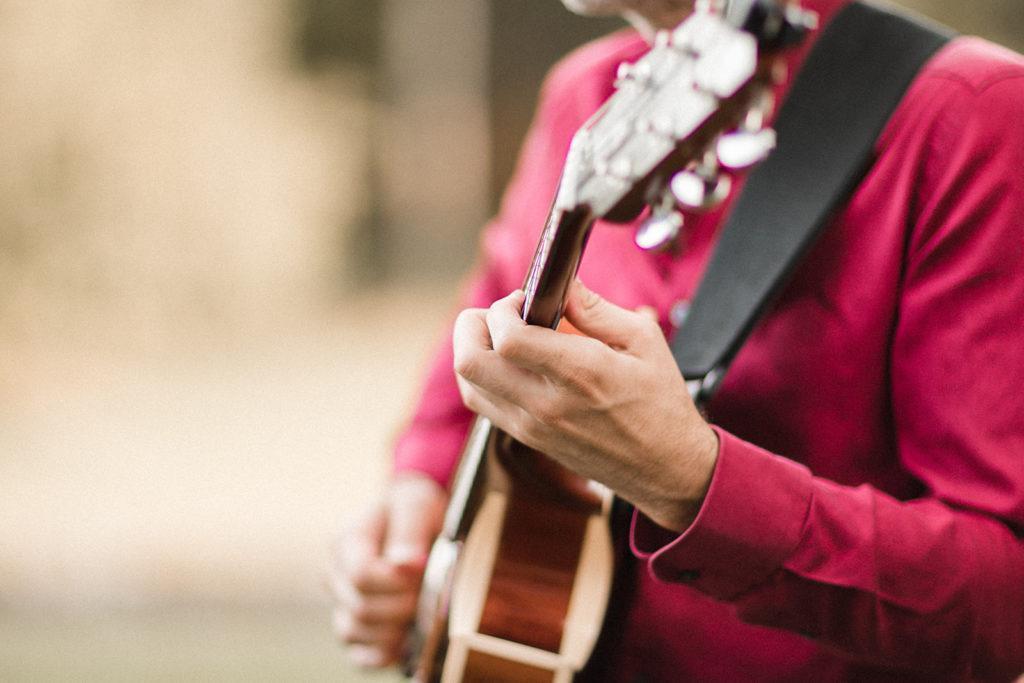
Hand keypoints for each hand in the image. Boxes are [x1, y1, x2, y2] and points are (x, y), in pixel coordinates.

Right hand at [327, 473, 446, 667]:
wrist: (413, 518)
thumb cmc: (414, 509)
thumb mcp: (417, 506)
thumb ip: (409, 532)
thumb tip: (406, 565)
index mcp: (346, 540)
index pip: (361, 574)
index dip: (396, 582)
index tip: (425, 571)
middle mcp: (335, 573)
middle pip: (360, 608)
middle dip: (402, 606)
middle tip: (430, 593)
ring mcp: (341, 601)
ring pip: (352, 632)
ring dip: (392, 631)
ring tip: (420, 613)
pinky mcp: (355, 625)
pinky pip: (357, 653)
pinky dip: (380, 654)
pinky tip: (404, 646)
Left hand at [453, 280, 717, 531]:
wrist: (666, 469)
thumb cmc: (661, 402)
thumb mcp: (643, 341)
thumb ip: (595, 308)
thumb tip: (561, 282)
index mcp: (579, 373)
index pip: (507, 338)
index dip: (504, 308)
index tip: (524, 298)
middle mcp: (546, 403)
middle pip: (469, 360)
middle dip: (474, 325)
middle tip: (502, 314)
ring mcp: (532, 426)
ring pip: (469, 383)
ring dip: (475, 350)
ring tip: (506, 335)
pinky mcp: (528, 439)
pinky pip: (484, 403)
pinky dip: (484, 375)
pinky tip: (512, 362)